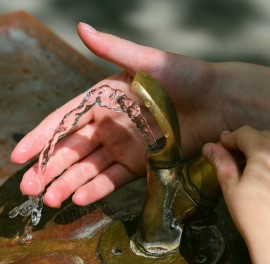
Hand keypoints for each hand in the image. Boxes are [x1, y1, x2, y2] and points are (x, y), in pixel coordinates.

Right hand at [11, 23, 220, 207]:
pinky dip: (97, 188)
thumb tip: (81, 26)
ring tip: (51, 199)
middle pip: (72, 149)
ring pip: (90, 168)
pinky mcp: (141, 163)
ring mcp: (124, 146)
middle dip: (49, 168)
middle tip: (29, 187)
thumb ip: (114, 49)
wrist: (217, 101)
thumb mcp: (147, 61)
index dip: (41, 138)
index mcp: (104, 100)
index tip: (19, 156)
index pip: (64, 120)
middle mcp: (110, 125)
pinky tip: (80, 198)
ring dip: (69, 183)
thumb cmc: (185, 77)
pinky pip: (114, 177)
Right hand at [203, 126, 269, 263]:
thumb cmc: (254, 215)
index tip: (221, 144)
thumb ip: (221, 162)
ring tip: (250, 167)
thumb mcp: (232, 187)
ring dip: (262, 151)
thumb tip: (208, 146)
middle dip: (246, 143)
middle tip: (233, 156)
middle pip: (262, 137)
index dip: (230, 138)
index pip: (245, 133)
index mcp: (267, 151)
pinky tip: (269, 177)